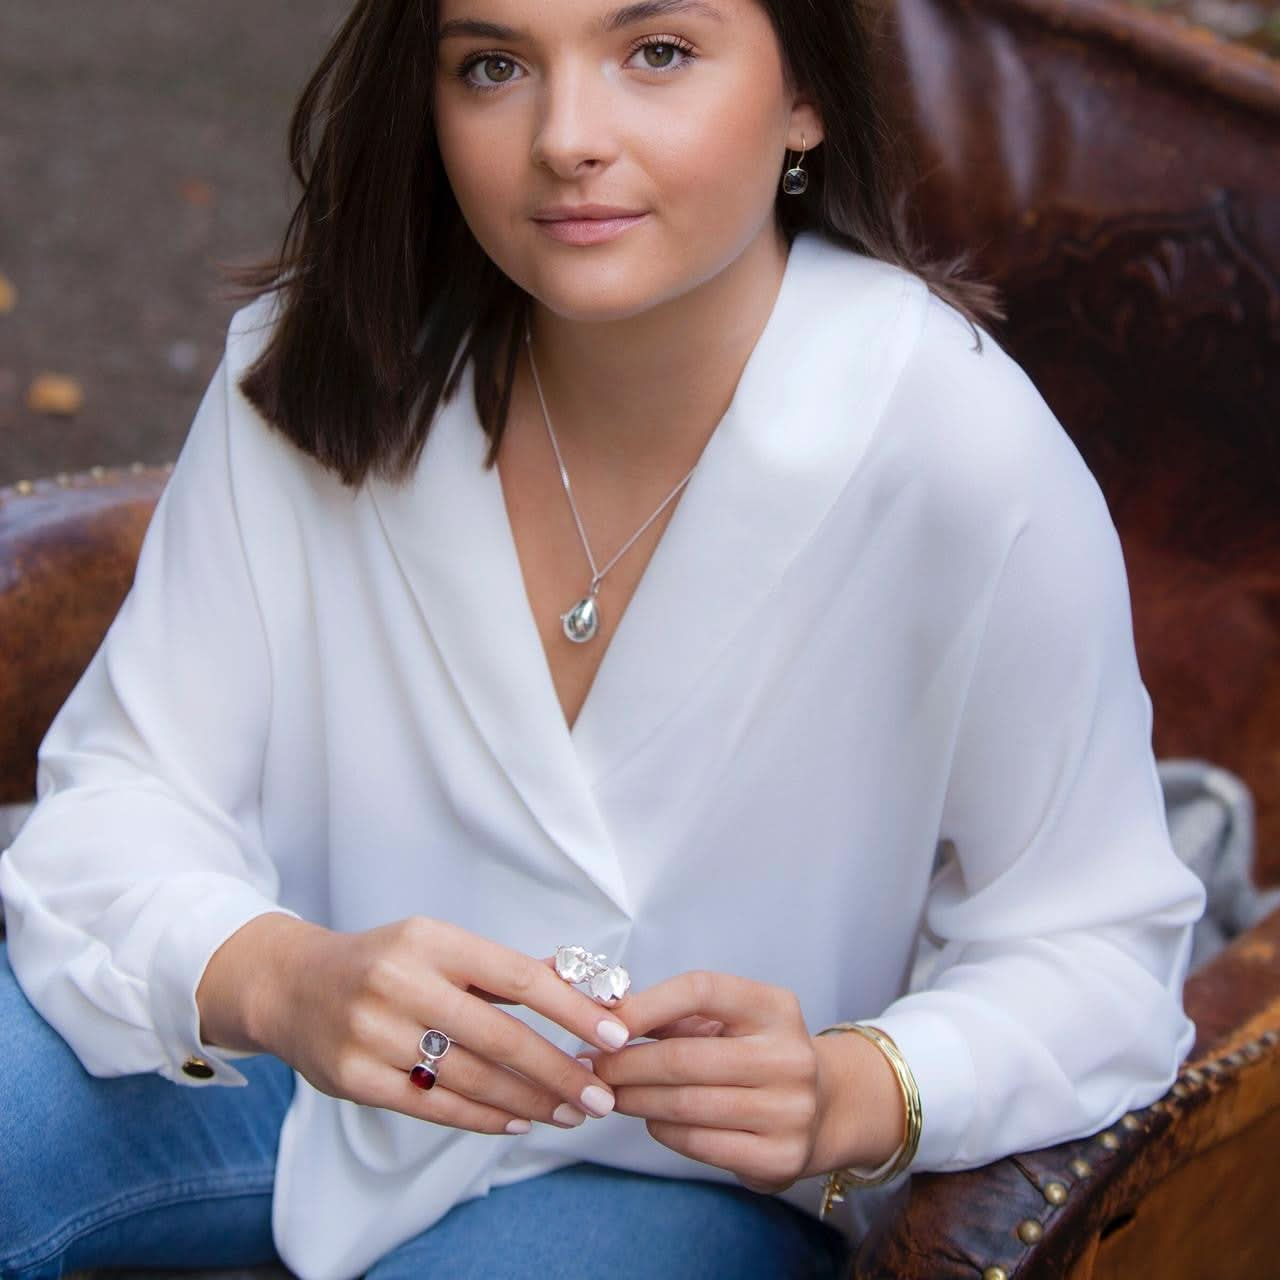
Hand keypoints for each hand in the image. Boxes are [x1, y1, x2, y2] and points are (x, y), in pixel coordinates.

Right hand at [238, 915, 631, 1135]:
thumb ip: (506, 970)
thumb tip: (581, 980)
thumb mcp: (440, 946)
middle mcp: (402, 982)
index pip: (518, 977)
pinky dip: (481, 1117)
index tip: (615, 1035)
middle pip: (499, 1036)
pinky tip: (516, 1122)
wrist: (291, 986)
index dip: (572, 1009)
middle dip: (558, 1070)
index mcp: (432, 941)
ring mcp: (374, 1032)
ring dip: (529, 1101)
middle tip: (600, 1095)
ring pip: (470, 1077)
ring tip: (568, 1113)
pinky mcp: (355, 1076)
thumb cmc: (383, 963)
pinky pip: (433, 1105)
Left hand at [577, 970, 830, 1194]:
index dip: (648, 1004)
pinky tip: (649, 1118)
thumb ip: (673, 1014)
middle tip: (592, 1066)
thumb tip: (605, 1012)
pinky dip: (663, 1130)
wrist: (824, 1108)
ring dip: (636, 1099)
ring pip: (687, 1104)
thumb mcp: (729, 1021)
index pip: (703, 989)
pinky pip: (699, 1142)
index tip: (606, 1022)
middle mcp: (789, 1056)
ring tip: (608, 1093)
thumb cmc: (757, 1054)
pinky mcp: (779, 1157)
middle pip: (686, 1057)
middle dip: (626, 1063)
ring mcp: (789, 1110)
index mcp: (774, 1007)